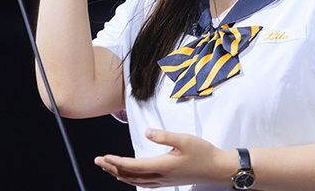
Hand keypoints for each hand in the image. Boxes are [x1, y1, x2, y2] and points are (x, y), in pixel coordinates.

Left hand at [94, 129, 237, 188]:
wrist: (216, 168)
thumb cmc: (203, 152)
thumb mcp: (185, 139)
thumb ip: (165, 136)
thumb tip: (147, 132)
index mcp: (163, 165)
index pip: (134, 166)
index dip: (117, 162)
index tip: (104, 157)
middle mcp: (161, 176)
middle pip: (130, 176)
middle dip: (112, 169)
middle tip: (98, 161)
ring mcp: (163, 180)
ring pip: (135, 181)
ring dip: (119, 174)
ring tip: (107, 167)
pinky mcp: (166, 180)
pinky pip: (143, 182)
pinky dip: (131, 178)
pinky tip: (128, 174)